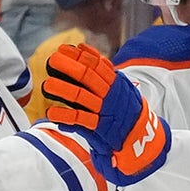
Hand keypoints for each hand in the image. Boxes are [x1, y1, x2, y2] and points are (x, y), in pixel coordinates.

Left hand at [43, 43, 169, 184]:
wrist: (142, 141)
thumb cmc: (125, 113)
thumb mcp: (121, 90)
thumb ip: (105, 74)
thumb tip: (85, 52)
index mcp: (116, 84)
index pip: (98, 65)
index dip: (80, 56)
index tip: (64, 49)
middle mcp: (111, 96)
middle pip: (89, 77)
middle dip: (70, 67)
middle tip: (53, 60)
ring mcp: (105, 112)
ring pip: (82, 97)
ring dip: (64, 90)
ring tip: (47, 85)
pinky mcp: (100, 129)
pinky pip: (81, 120)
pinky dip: (65, 116)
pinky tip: (51, 113)